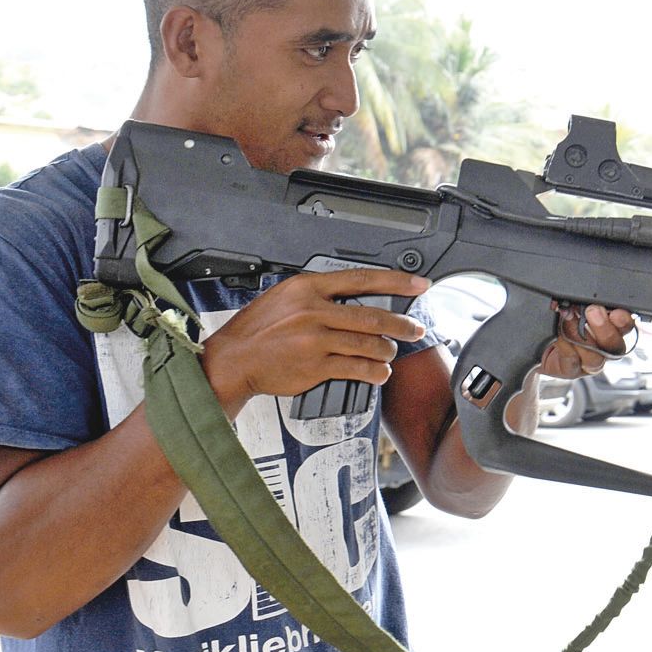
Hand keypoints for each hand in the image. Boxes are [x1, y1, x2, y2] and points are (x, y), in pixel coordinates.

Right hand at [200, 268, 429, 414]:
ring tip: (391, 353)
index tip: (419, 285)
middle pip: (372, 315)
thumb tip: (355, 298)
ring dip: (387, 350)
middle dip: (401, 323)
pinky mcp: (315, 365)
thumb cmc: (257, 330)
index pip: (361, 279)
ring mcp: (314, 339)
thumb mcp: (284, 297)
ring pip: (368, 343)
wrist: (231, 360)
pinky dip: (374, 371)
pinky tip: (379, 372)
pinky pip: (356, 367)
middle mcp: (313, 310)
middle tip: (415, 329)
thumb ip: (318, 295)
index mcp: (307, 287)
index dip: (396, 282)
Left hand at [539, 304, 635, 378]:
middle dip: (604, 328)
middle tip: (593, 312)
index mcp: (610, 327)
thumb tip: (586, 296)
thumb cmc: (556, 318)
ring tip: (569, 319)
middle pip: (615, 345)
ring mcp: (588, 362)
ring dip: (582, 338)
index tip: (616, 312)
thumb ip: (584, 301)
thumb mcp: (572, 303)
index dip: (624, 321)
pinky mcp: (571, 370)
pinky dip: (566, 347)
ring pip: (595, 358)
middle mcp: (603, 347)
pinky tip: (558, 336)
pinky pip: (573, 362)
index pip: (625, 326)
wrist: (534, 341)